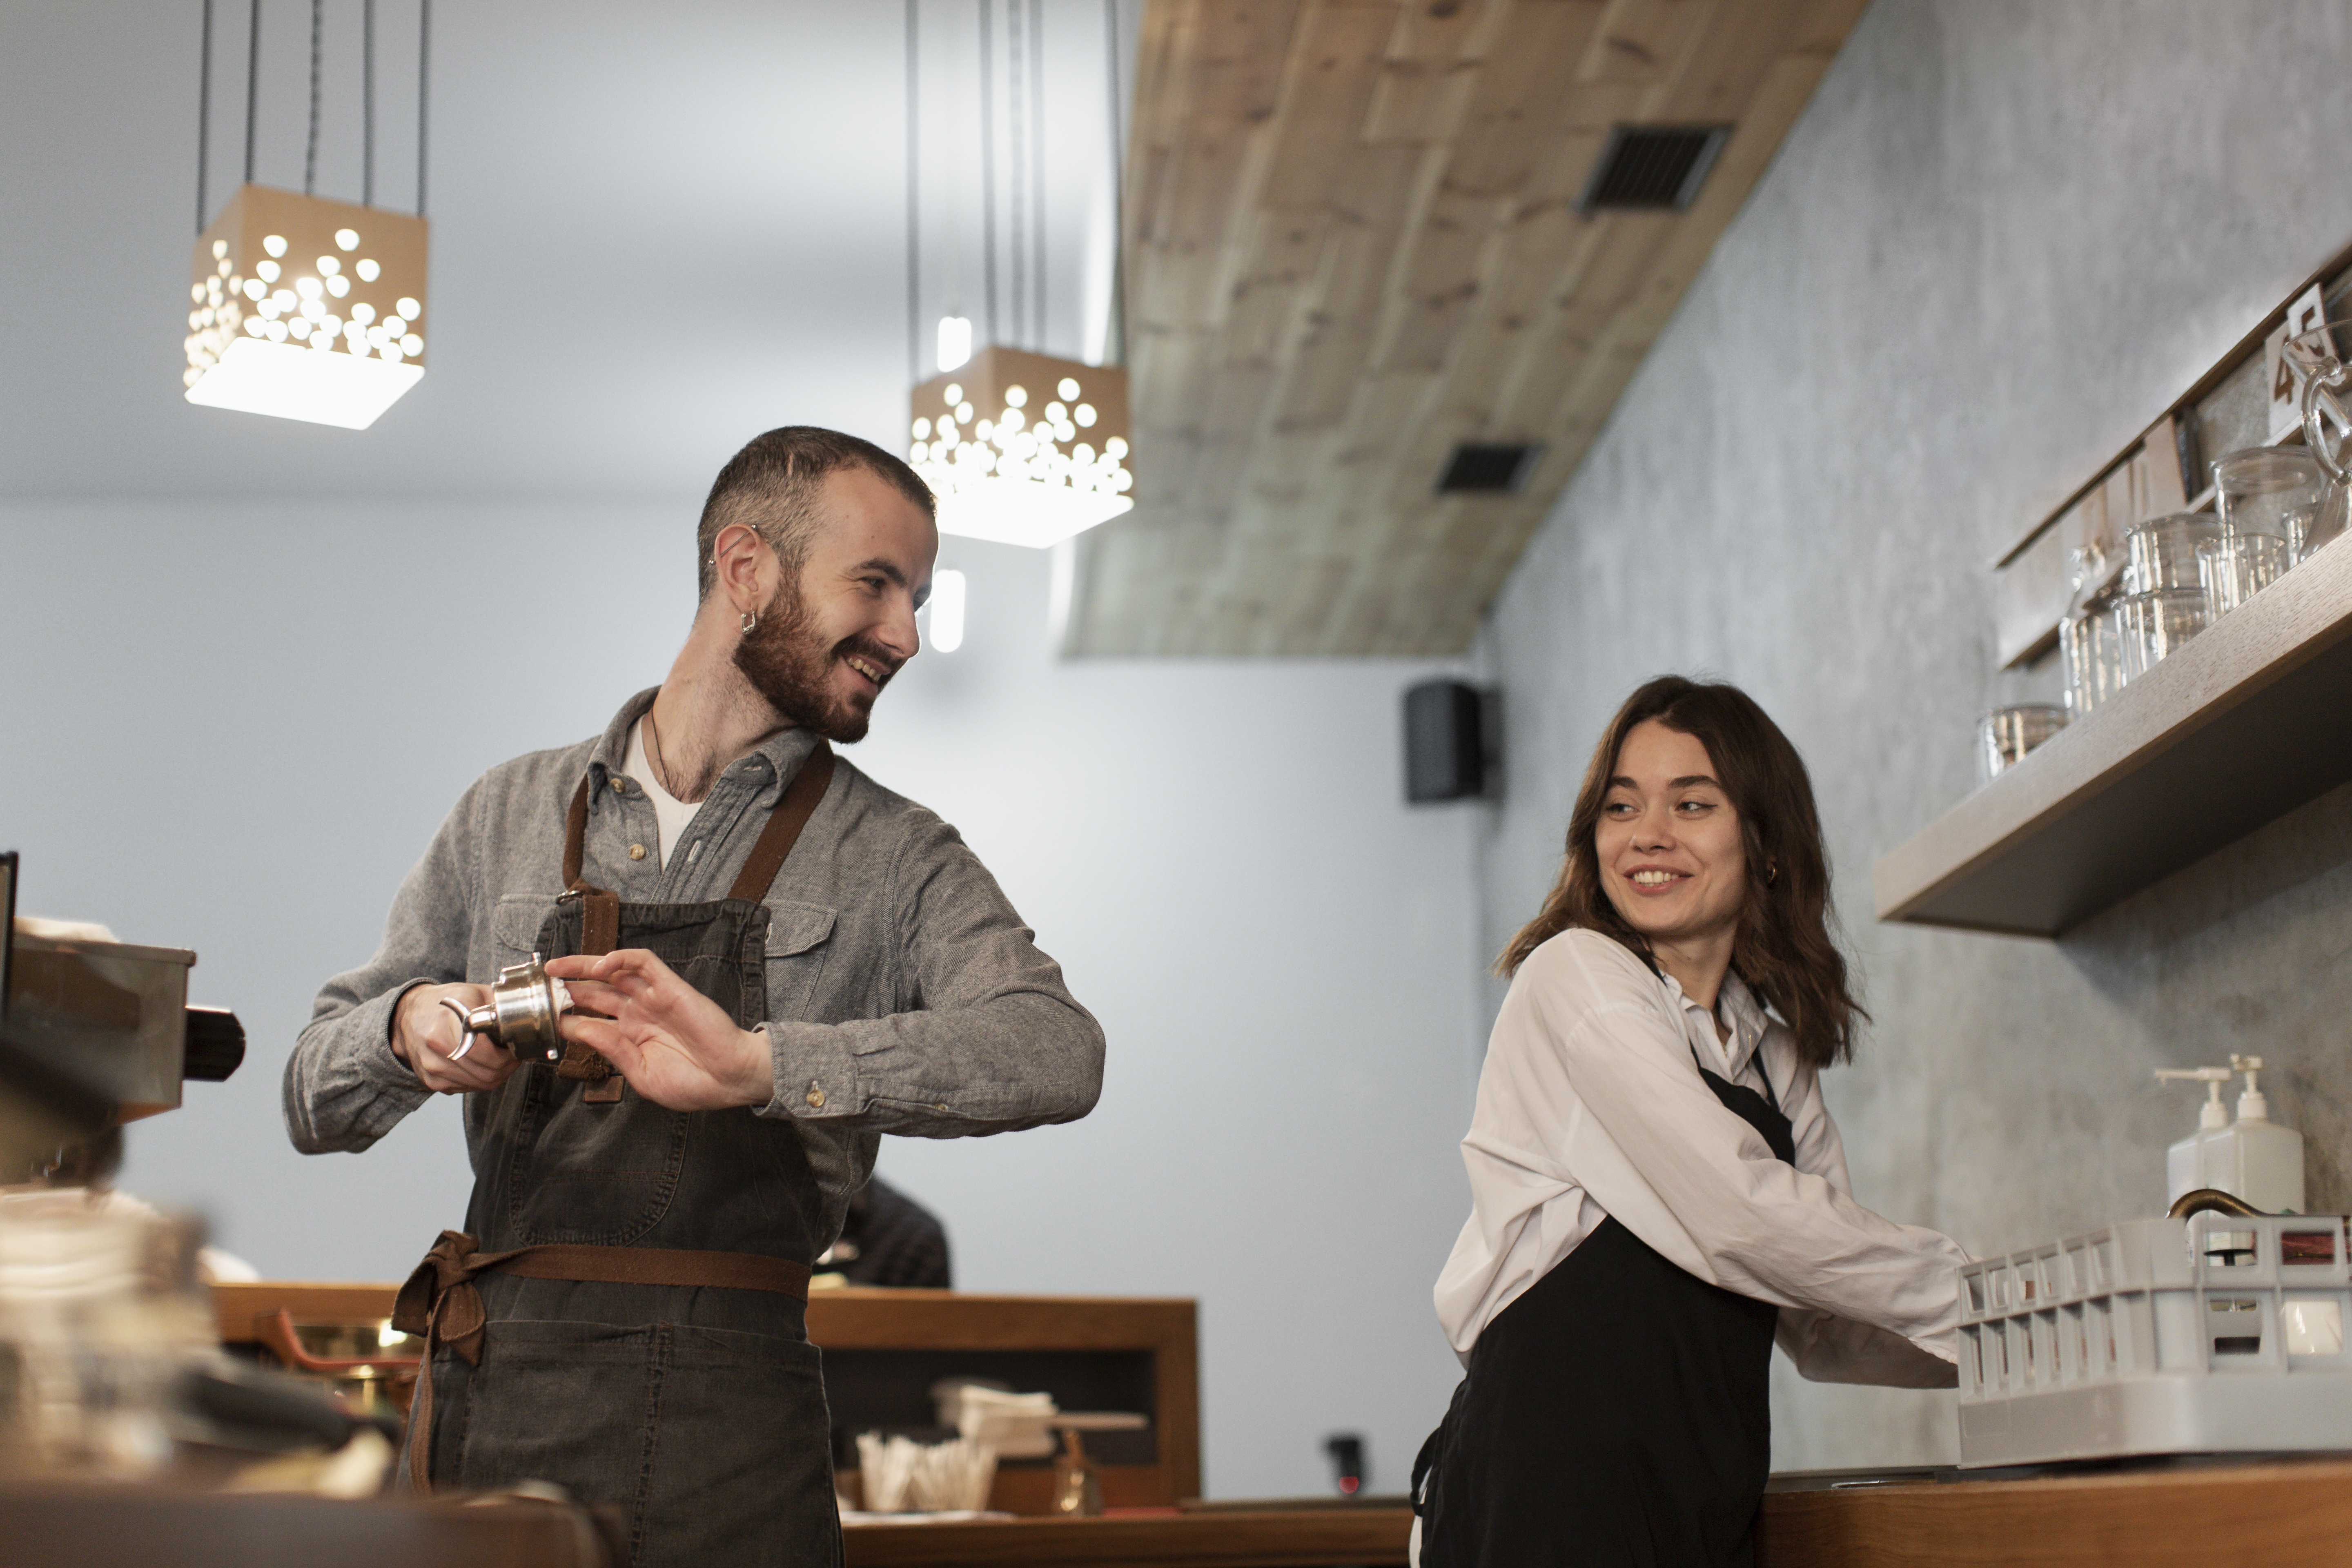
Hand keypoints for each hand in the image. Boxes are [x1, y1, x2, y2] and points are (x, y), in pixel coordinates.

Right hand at [392, 982, 519, 1093]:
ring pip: (480, 1084)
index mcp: (448, 1023)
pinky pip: (466, 1088)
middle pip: (487, 1074)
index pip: (487, 1054)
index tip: (515, 1049)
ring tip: (497, 1059)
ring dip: (495, 1075)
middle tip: (511, 1056)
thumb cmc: (444, 1003)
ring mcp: (432, 1067)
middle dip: (506, 1067)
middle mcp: (437, 1047)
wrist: (408, 1015)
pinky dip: (478, 1080)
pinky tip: (478, 1064)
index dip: (509, 1056)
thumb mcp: (474, 994)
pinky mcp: (431, 1081)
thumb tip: (527, 1028)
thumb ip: (501, 1008)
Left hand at [545, 949, 771, 1110]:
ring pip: (613, 970)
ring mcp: (652, 997)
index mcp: (630, 1036)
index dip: (564, 1017)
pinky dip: (622, 958)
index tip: (539, 1019)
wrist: (731, 1080)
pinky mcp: (669, 986)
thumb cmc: (693, 1083)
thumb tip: (579, 1029)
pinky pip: (643, 963)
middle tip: (539, 987)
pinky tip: (601, 965)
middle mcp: (638, 1013)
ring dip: (583, 966)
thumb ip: (612, 1050)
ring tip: (556, 967)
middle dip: (565, 987)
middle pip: (594, 990)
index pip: (589, 1019)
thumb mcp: (642, 1075)